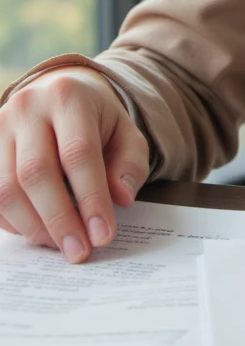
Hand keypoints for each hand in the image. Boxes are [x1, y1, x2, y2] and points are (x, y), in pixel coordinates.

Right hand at [0, 69, 148, 261]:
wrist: (60, 93)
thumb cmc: (97, 121)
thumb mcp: (126, 134)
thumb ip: (130, 164)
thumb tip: (121, 198)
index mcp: (68, 96)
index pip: (78, 153)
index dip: (91, 198)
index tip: (103, 235)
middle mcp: (28, 107)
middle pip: (36, 172)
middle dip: (59, 219)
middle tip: (79, 251)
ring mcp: (0, 126)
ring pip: (6, 188)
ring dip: (34, 226)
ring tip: (61, 245)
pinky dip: (14, 221)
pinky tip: (39, 232)